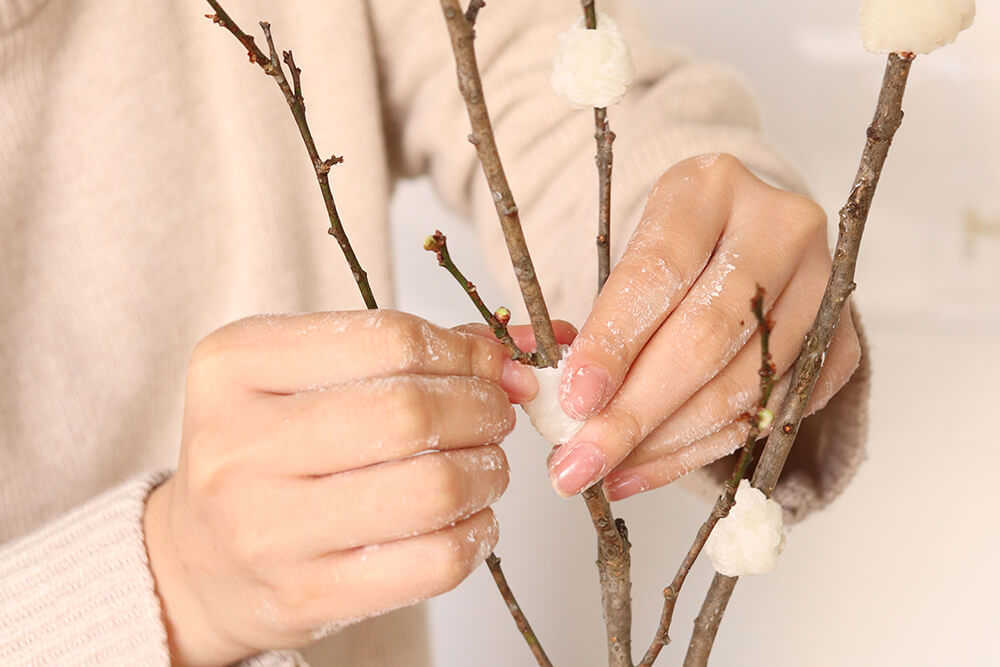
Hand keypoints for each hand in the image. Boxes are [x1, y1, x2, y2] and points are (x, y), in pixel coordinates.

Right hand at [143, 310, 541, 665]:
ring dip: (488, 471)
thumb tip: (505, 357)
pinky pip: (435, 561)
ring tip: (484, 466)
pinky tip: (468, 517)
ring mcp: (269, 530)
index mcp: (235, 367)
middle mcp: (240, 446)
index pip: (388, 340)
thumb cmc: (262, 452)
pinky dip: (477, 533)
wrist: (198, 559)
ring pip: (433, 490)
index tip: (487, 366)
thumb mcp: (300, 375)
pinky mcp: (307, 596)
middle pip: (412, 414)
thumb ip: (401, 351)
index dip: (462, 353)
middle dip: (483, 409)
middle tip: (494, 415)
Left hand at [548, 154, 861, 498]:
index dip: (614, 341)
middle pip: (706, 336)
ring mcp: (823, 287)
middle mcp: (779, 228)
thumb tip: (534, 381)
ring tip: (606, 470)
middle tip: (578, 462)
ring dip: (664, 442)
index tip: (573, 399)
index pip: (659, 270)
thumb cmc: (674, 253)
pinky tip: (648, 466)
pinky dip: (700, 451)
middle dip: (634, 412)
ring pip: (742, 385)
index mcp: (711, 187)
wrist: (745, 243)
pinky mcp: (841, 344)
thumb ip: (583, 318)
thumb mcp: (624, 256)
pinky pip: (768, 415)